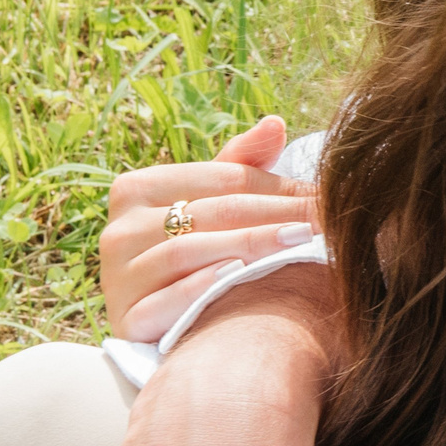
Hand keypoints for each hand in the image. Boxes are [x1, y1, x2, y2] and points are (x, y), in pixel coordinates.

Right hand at [102, 116, 320, 341]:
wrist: (158, 320)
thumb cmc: (195, 248)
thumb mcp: (212, 201)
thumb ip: (242, 163)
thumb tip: (275, 123)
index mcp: (136, 188)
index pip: (223, 179)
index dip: (280, 186)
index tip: (327, 196)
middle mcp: (119, 230)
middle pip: (213, 213)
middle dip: (277, 214)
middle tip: (326, 220)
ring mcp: (117, 277)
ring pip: (187, 251)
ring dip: (249, 245)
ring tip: (299, 242)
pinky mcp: (125, 321)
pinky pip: (165, 301)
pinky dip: (202, 287)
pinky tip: (241, 277)